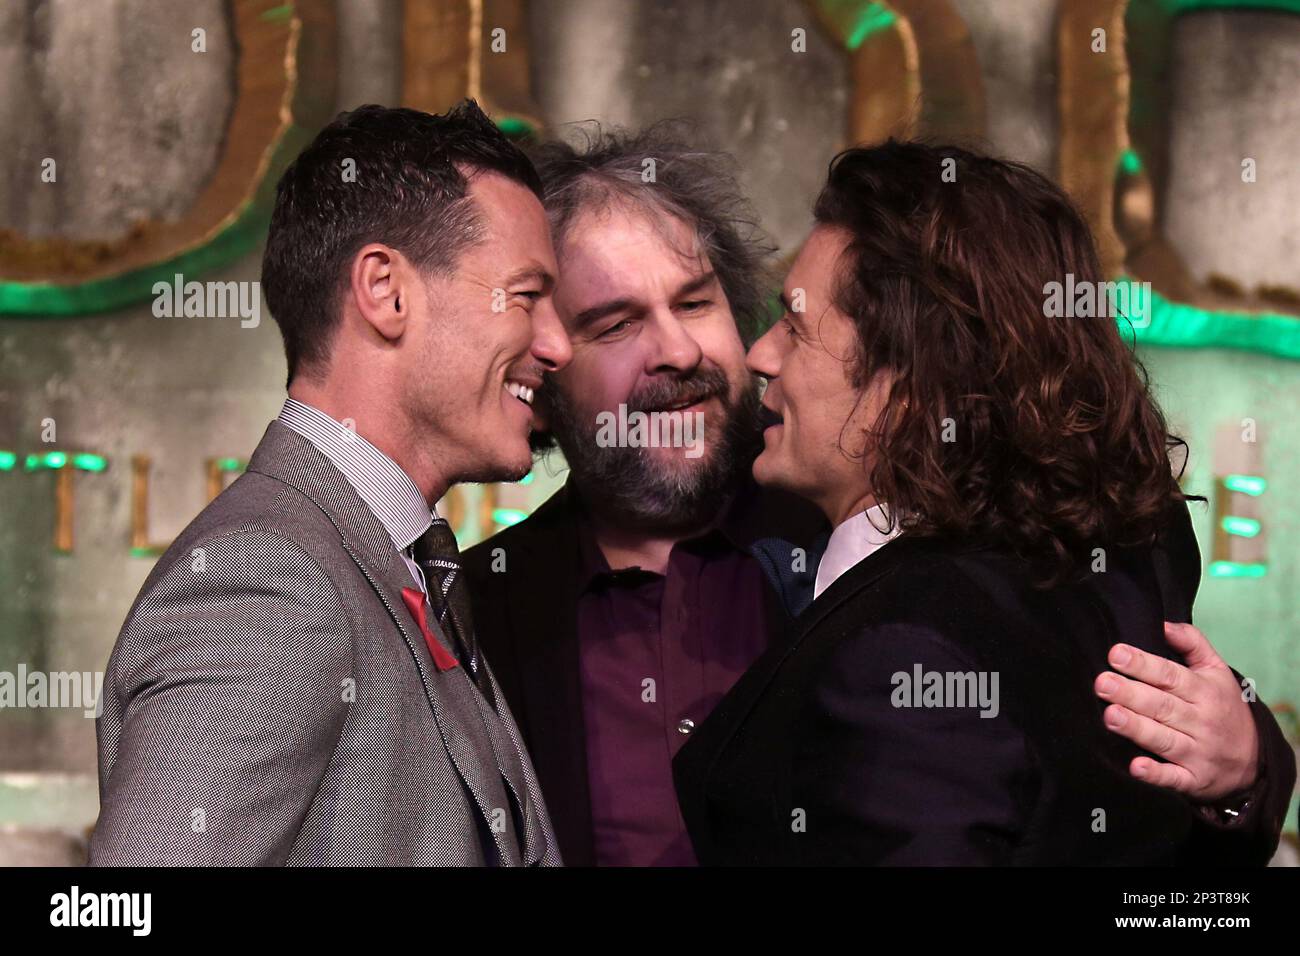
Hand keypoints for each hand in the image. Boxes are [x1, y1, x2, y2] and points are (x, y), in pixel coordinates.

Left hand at [1094, 622, 1259, 800]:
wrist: (1255, 760)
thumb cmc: (1224, 707)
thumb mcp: (1217, 671)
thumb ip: (1193, 643)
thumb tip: (1163, 623)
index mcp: (1203, 691)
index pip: (1169, 675)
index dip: (1142, 664)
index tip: (1115, 654)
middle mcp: (1201, 721)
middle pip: (1161, 706)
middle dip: (1131, 694)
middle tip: (1101, 683)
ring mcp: (1197, 752)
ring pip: (1163, 739)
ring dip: (1137, 728)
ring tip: (1110, 715)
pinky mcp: (1193, 780)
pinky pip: (1174, 778)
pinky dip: (1156, 774)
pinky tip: (1136, 767)